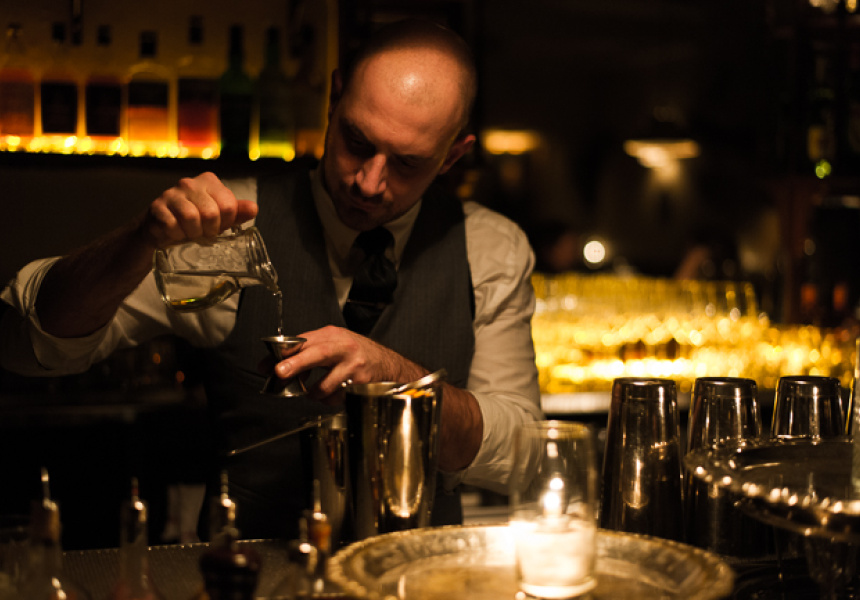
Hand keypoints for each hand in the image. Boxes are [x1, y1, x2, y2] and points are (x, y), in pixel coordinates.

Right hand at [142, 172, 258, 248]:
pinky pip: (172, 225)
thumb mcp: (219, 218)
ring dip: (192, 233)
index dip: (225, 222)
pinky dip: (176, 235)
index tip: (217, 226)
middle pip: (211, 213)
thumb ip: (237, 212)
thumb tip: (253, 208)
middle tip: (202, 232)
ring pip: (191, 218)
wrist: (161, 228)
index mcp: (209, 181)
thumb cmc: (194, 222)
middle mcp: (189, 183)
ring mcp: (171, 193)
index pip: (229, 206)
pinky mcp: (156, 207)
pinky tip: (175, 232)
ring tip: (189, 232)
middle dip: (209, 230)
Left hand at [273, 325, 426, 402]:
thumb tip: (274, 364)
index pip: (304, 341)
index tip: (268, 365)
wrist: (387, 363)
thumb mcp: (332, 344)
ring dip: (314, 393)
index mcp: (332, 335)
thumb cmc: (356, 353)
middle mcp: (344, 348)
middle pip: (317, 353)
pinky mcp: (361, 383)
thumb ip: (306, 351)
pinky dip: (330, 399)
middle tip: (280, 372)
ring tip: (314, 392)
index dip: (284, 353)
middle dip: (296, 364)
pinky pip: (337, 397)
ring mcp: (353, 366)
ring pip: (326, 384)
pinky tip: (335, 392)